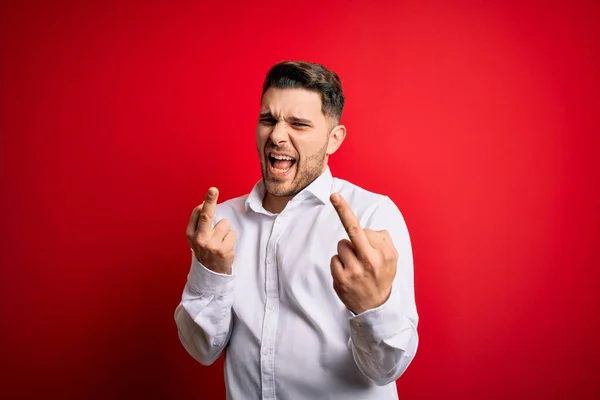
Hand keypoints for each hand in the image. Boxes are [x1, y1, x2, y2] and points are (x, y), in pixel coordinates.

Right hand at [186, 187, 235, 273]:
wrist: (210, 273)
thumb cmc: (205, 251)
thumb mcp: (196, 238)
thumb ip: (199, 223)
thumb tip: (204, 205)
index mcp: (191, 234)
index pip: (198, 213)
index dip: (206, 202)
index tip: (212, 190)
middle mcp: (199, 239)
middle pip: (206, 216)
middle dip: (210, 201)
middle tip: (213, 189)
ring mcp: (211, 245)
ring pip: (225, 224)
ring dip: (226, 230)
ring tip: (221, 240)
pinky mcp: (223, 250)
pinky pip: (232, 233)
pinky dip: (231, 238)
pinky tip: (226, 246)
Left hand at [330, 193, 397, 313]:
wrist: (375, 307)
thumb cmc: (382, 276)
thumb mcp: (392, 258)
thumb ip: (383, 240)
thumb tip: (367, 230)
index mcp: (383, 254)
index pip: (365, 230)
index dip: (356, 225)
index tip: (337, 198)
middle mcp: (369, 261)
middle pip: (353, 230)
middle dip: (343, 210)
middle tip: (334, 196)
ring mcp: (354, 271)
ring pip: (342, 245)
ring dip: (346, 251)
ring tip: (356, 264)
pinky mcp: (341, 280)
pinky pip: (334, 259)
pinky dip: (339, 263)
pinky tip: (348, 273)